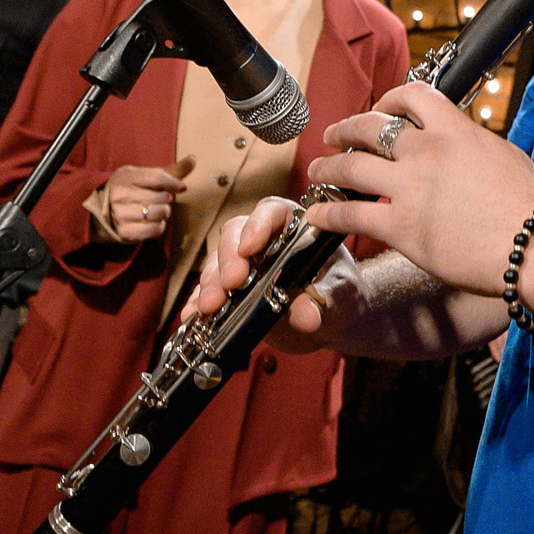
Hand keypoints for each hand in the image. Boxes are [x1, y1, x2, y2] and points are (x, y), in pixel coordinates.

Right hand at [103, 157, 193, 241]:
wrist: (104, 212)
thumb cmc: (131, 190)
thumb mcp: (145, 176)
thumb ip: (170, 171)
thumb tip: (194, 158)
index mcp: (126, 177)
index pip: (157, 178)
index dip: (174, 183)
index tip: (181, 187)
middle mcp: (121, 195)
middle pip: (161, 197)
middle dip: (166, 200)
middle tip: (159, 200)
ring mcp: (121, 215)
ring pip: (160, 213)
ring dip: (164, 213)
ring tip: (156, 210)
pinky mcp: (126, 232)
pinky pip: (155, 230)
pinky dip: (160, 226)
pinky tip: (153, 222)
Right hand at [188, 196, 364, 353]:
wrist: (333, 320)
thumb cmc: (341, 294)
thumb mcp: (340, 296)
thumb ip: (326, 300)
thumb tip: (306, 315)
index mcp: (293, 227)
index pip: (271, 213)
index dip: (258, 225)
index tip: (251, 247)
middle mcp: (263, 241)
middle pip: (234, 236)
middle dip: (228, 258)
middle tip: (232, 283)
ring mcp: (243, 266)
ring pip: (216, 263)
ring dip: (210, 283)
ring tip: (210, 306)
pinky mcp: (231, 293)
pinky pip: (208, 292)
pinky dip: (198, 304)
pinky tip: (191, 315)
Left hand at [302, 81, 533, 297]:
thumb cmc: (532, 205)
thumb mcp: (502, 155)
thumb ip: (472, 146)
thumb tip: (462, 148)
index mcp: (454, 130)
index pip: (412, 96)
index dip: (388, 99)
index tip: (379, 109)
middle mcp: (426, 151)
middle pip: (369, 128)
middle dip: (345, 129)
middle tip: (332, 135)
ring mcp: (409, 188)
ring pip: (351, 167)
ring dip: (328, 167)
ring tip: (317, 170)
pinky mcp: (402, 226)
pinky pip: (352, 214)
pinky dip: (328, 213)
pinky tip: (317, 215)